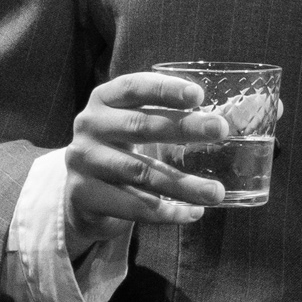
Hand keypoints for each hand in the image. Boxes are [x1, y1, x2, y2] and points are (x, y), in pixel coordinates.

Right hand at [62, 72, 230, 258]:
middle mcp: (90, 125)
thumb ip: (165, 118)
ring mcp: (84, 160)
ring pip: (140, 172)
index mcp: (104, 100)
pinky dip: (166, 212)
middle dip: (184, 128)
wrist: (79, 193)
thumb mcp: (133, 126)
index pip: (134, 87)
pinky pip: (132, 205)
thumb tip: (222, 122)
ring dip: (183, 184)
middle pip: (140, 125)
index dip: (165, 89)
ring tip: (216, 192)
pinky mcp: (84, 194)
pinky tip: (192, 214)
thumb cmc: (120, 149)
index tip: (198, 95)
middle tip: (221, 130)